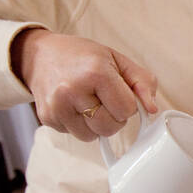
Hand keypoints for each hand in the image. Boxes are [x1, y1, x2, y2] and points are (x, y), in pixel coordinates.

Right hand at [11, 28, 157, 141]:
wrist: (40, 55)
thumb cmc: (83, 57)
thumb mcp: (117, 60)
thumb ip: (143, 82)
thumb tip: (152, 109)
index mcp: (96, 72)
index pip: (127, 109)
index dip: (128, 104)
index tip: (119, 93)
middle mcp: (73, 90)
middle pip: (110, 127)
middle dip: (114, 117)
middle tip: (105, 100)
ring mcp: (57, 106)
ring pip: (92, 136)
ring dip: (96, 124)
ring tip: (89, 103)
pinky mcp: (47, 118)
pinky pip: (75, 135)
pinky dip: (79, 125)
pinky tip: (74, 106)